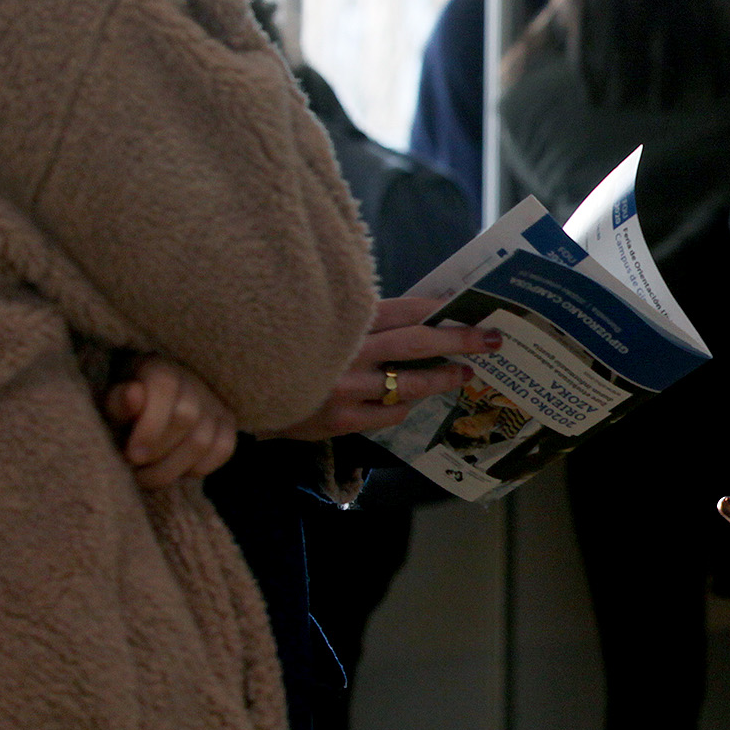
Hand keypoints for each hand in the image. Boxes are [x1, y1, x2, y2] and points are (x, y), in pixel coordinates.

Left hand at [104, 356, 238, 490]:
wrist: (150, 408)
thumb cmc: (127, 407)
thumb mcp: (113, 403)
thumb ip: (118, 402)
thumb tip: (133, 394)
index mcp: (161, 369)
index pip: (165, 388)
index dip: (151, 425)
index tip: (132, 455)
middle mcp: (194, 382)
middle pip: (186, 417)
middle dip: (158, 451)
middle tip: (134, 469)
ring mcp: (215, 403)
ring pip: (203, 440)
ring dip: (172, 468)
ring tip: (148, 478)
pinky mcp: (228, 423)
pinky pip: (223, 449)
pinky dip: (198, 468)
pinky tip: (176, 472)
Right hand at [270, 295, 504, 440]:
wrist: (238, 391)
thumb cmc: (288, 349)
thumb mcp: (320, 324)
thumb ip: (362, 321)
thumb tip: (418, 317)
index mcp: (342, 321)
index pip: (403, 310)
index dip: (439, 309)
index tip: (467, 308)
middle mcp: (345, 352)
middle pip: (416, 343)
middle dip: (459, 341)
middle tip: (490, 340)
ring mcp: (344, 389)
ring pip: (410, 384)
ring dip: (442, 378)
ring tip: (464, 373)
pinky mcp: (340, 420)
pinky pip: (390, 413)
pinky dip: (405, 405)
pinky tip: (411, 400)